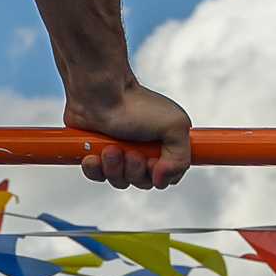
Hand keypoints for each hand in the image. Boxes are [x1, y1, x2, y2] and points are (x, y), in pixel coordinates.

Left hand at [65, 83, 192, 189]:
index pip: (167, 177)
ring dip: (114, 168)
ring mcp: (119, 153)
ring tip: (110, 148)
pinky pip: (97, 176)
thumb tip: (162, 180)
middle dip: (134, 170)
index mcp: (164, 144)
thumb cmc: (135, 103)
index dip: (159, 175)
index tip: (152, 162)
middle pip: (142, 182)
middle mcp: (142, 150)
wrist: (99, 93)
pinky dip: (95, 169)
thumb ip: (181, 159)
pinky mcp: (97, 154)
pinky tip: (94, 155)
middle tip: (130, 152)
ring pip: (119, 180)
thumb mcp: (175, 126)